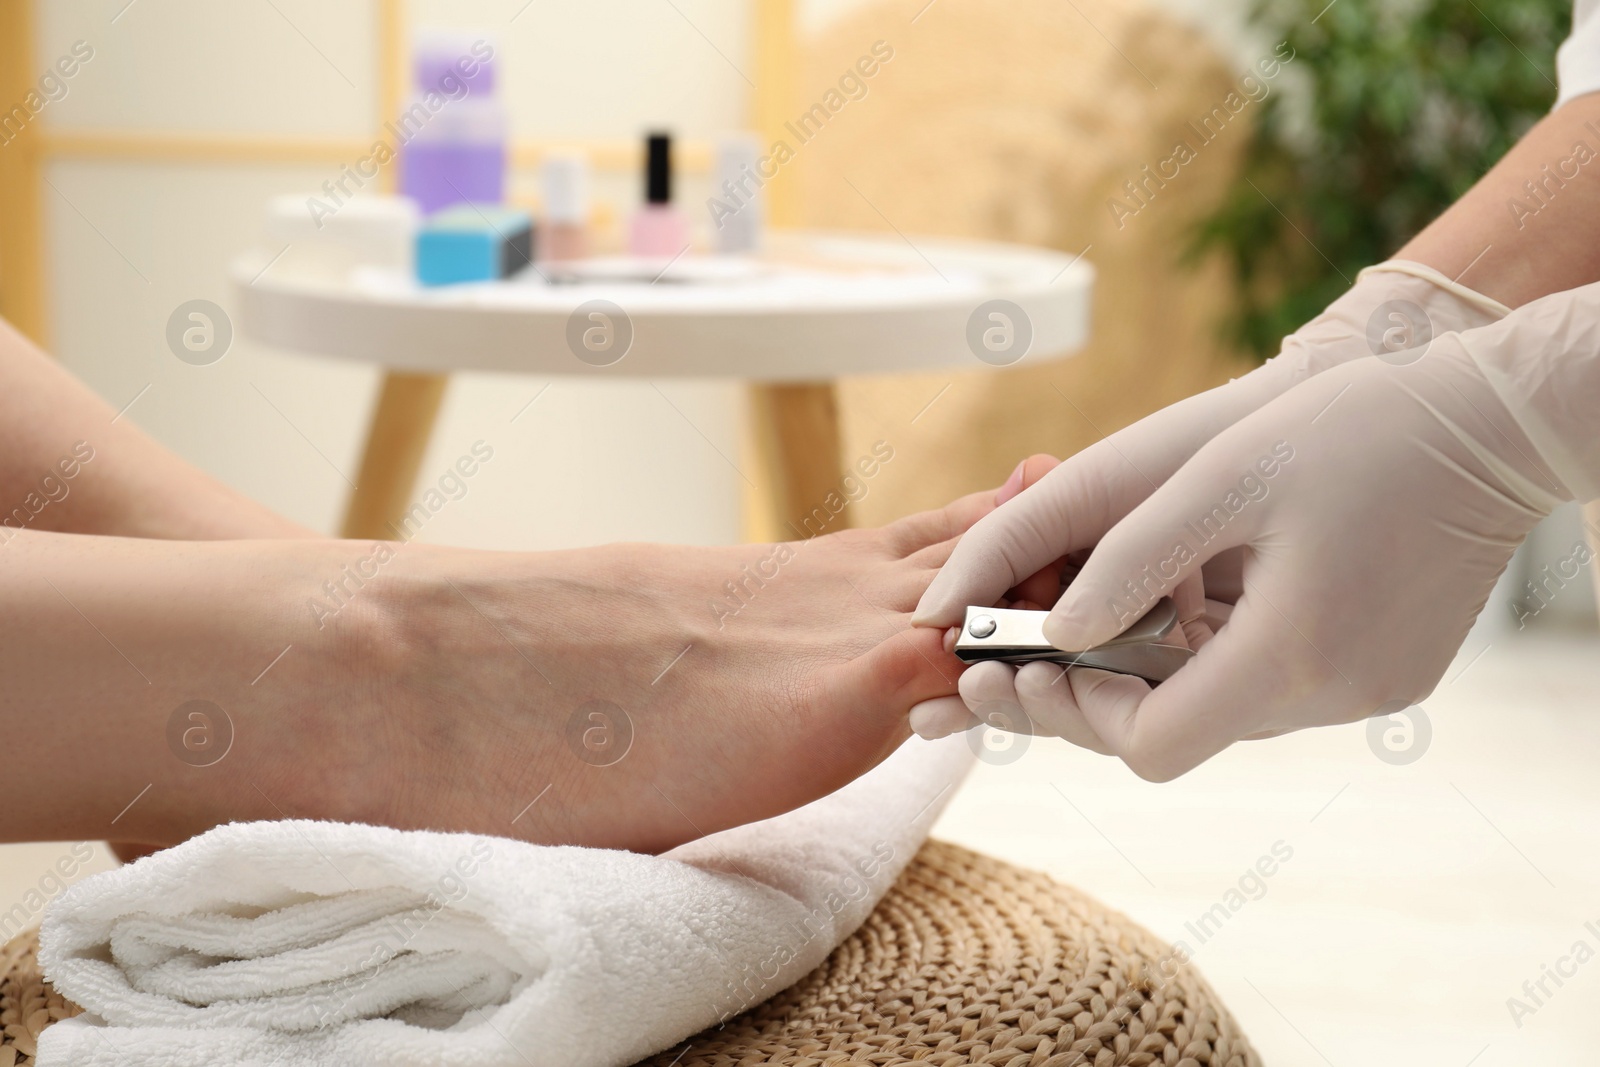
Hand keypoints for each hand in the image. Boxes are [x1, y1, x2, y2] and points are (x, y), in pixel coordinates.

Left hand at [923, 320, 1571, 779]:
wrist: (1497, 424)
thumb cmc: (1358, 430)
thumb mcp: (1222, 479)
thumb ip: (1129, 561)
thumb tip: (1054, 631)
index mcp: (1289, 654)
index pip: (1152, 744)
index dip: (1079, 712)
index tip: (1032, 661)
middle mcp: (1331, 696)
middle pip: (1180, 735)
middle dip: (1093, 697)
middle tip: (1019, 656)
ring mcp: (1364, 691)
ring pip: (1221, 711)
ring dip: (1149, 677)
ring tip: (1083, 623)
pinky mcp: (1383, 674)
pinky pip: (1269, 686)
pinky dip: (1211, 660)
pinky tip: (1179, 607)